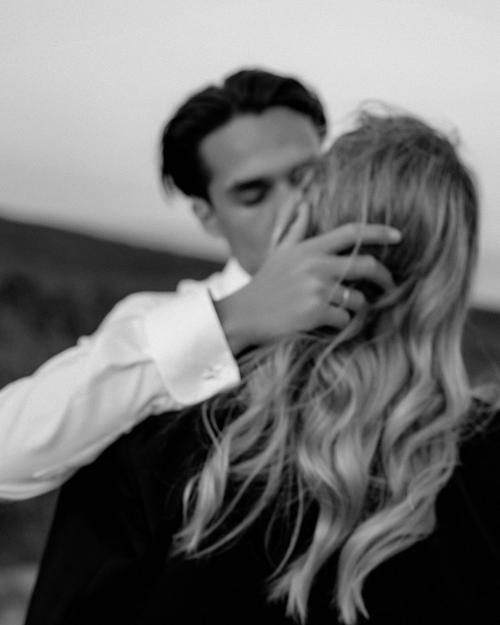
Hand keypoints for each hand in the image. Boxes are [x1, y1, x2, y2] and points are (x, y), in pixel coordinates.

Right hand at [214, 200, 400, 354]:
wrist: (242, 315)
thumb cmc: (263, 286)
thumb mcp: (278, 253)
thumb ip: (295, 229)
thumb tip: (305, 203)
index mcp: (309, 248)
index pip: (351, 233)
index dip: (378, 232)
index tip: (398, 235)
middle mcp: (315, 265)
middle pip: (366, 265)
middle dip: (385, 277)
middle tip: (391, 286)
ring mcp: (316, 288)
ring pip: (358, 299)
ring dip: (355, 309)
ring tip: (340, 313)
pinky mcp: (315, 312)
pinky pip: (345, 319)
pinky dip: (340, 325)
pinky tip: (325, 325)